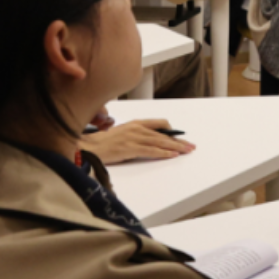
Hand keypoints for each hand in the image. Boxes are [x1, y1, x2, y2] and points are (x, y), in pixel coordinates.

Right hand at [79, 119, 193, 163]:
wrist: (88, 147)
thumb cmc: (102, 143)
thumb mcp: (122, 133)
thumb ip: (136, 135)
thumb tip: (151, 141)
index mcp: (135, 123)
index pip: (159, 123)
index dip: (171, 131)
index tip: (179, 137)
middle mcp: (137, 128)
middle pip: (163, 134)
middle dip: (178, 141)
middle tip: (190, 146)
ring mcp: (134, 137)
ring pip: (160, 142)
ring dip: (175, 147)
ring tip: (186, 151)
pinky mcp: (130, 148)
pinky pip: (151, 150)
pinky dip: (163, 153)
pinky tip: (172, 155)